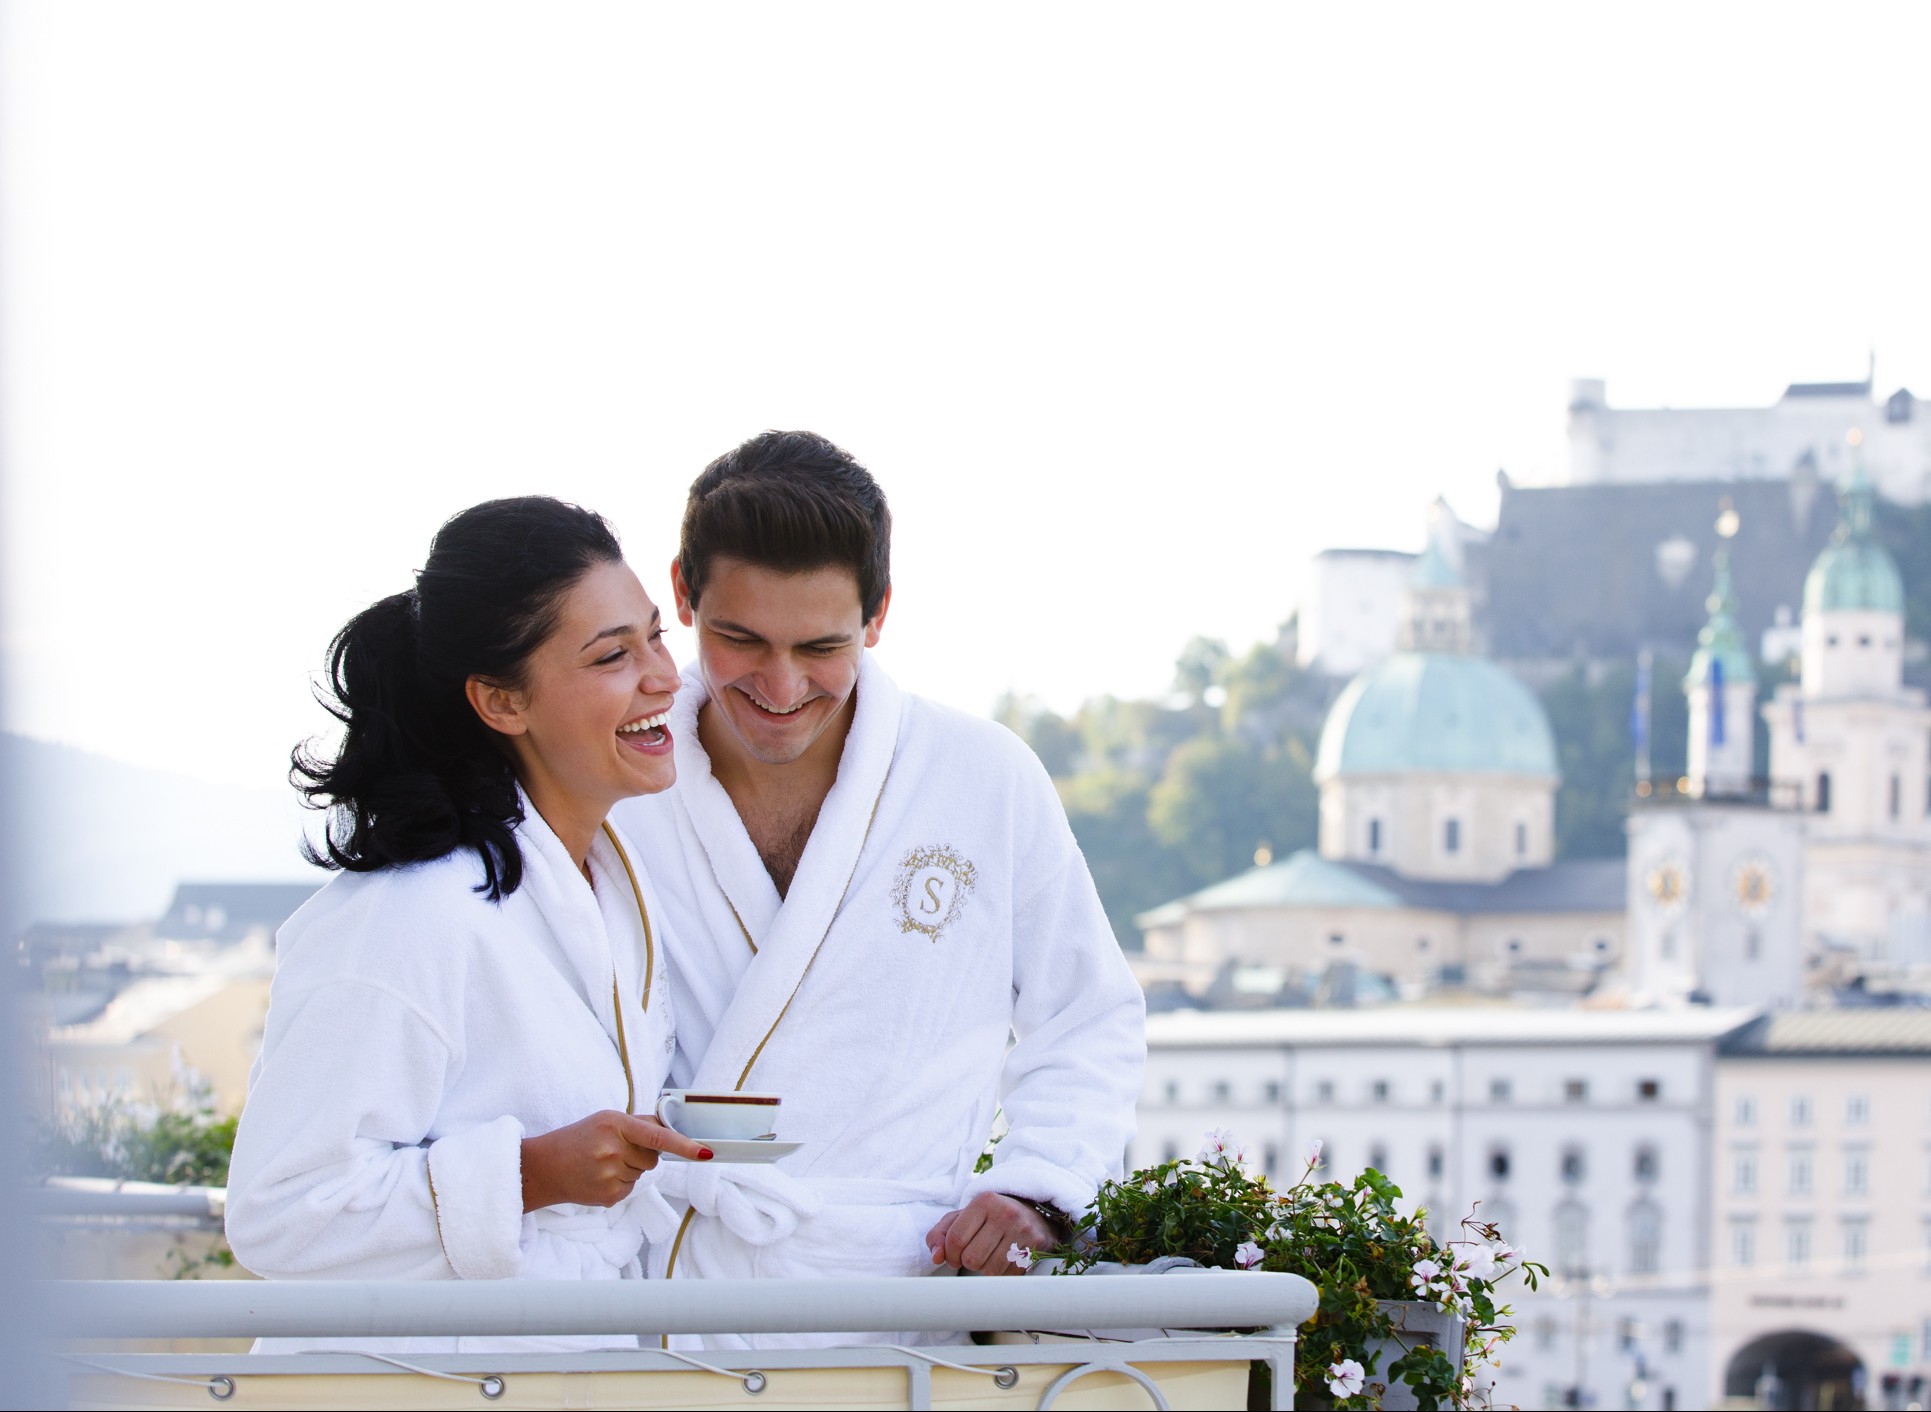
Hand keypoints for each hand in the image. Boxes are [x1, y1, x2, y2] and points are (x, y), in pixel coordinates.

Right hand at [520, 1111, 710, 1211]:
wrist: (543, 1168)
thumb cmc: (578, 1139)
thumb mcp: (605, 1120)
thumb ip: (639, 1125)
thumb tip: (672, 1128)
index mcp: (614, 1124)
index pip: (657, 1136)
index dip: (684, 1145)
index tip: (705, 1153)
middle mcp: (612, 1149)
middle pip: (653, 1158)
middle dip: (641, 1154)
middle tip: (613, 1150)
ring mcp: (610, 1175)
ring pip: (643, 1174)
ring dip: (630, 1169)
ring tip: (602, 1163)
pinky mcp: (608, 1197)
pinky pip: (632, 1189)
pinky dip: (621, 1183)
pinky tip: (600, 1177)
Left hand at [924, 1192, 1055, 1274]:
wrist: (1033, 1214)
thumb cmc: (991, 1217)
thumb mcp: (963, 1217)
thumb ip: (940, 1234)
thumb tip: (936, 1257)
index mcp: (984, 1201)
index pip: (956, 1238)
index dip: (949, 1254)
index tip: (953, 1257)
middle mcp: (1006, 1213)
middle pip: (971, 1258)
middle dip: (967, 1262)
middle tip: (972, 1256)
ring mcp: (1023, 1230)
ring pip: (990, 1270)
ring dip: (984, 1269)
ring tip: (989, 1256)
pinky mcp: (1035, 1247)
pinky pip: (1008, 1275)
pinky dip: (1001, 1273)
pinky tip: (1004, 1260)